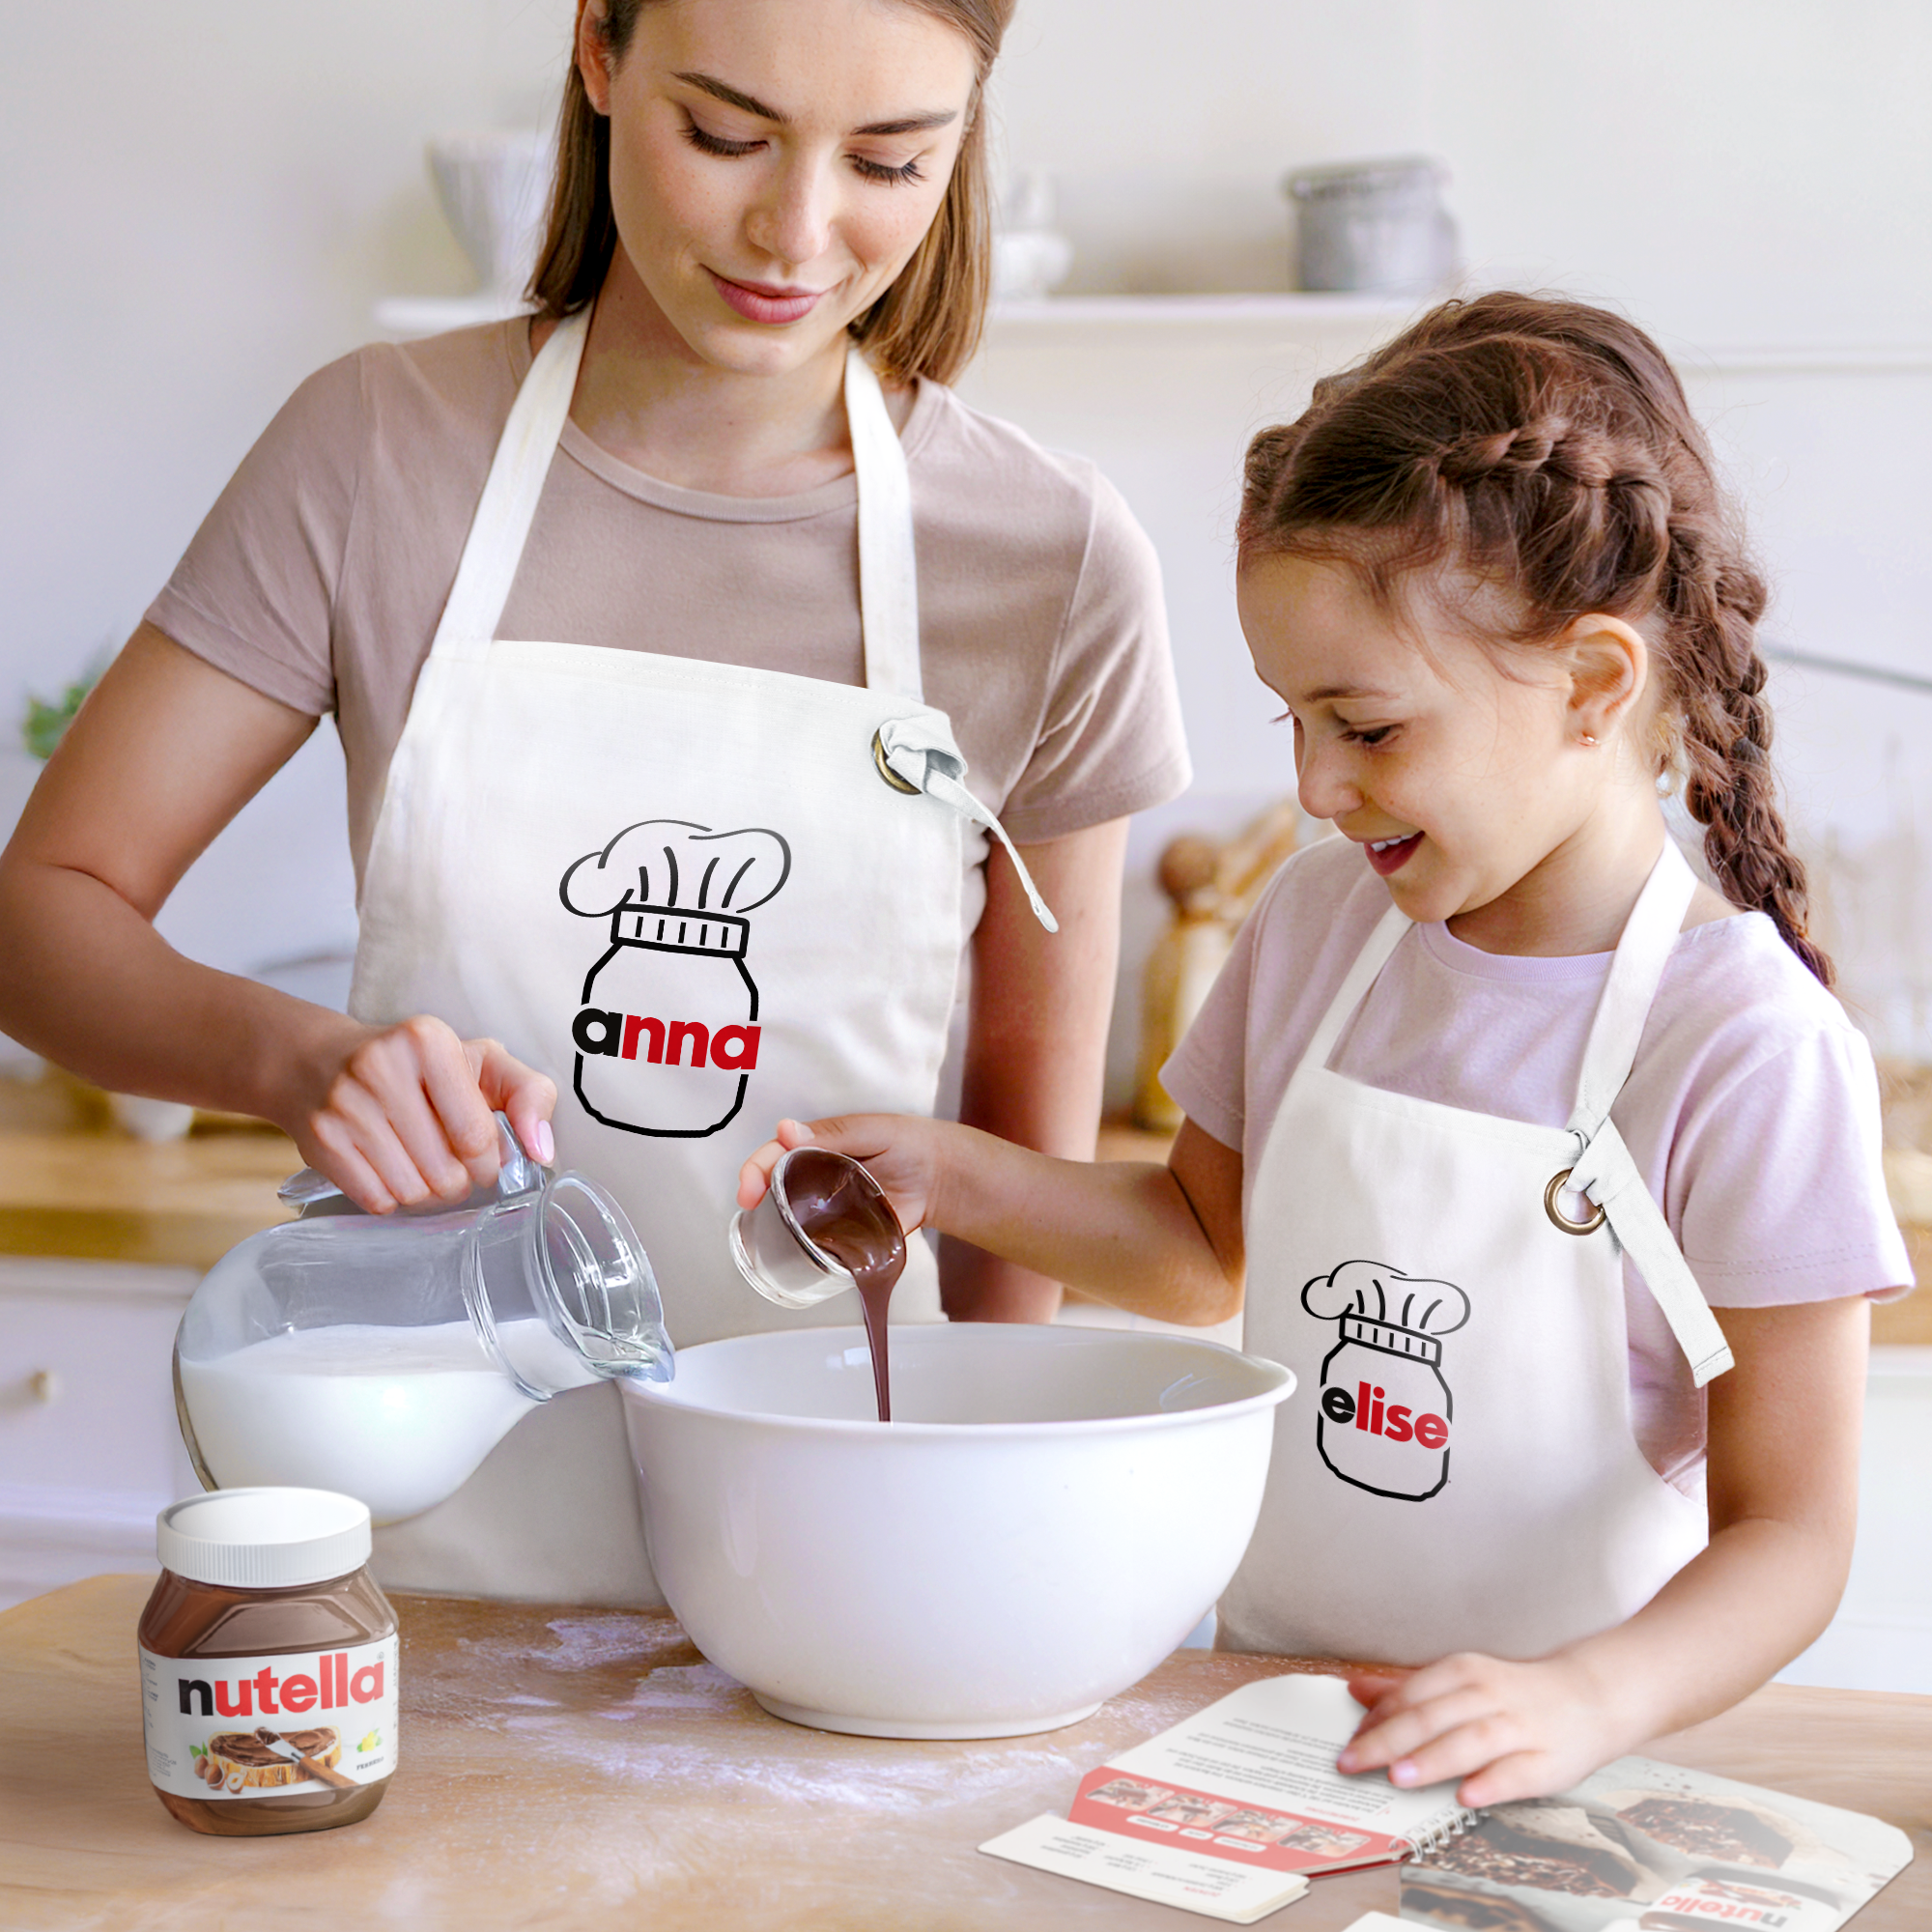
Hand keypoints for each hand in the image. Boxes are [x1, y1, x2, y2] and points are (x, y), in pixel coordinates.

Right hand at [291, 1014, 556, 1213]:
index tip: (485, 1154)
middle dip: (460, 1179)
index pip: (476, 1135)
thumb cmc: (417, 1066)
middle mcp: (381, 1068)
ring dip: (428, 1192)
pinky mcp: (321, 1141)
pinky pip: (378, 1201)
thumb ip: (529, 1094)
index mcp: (429, 1041)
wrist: (320, 1062)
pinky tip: (392, 1169)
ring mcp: (345, 1106)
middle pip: (446, 1171)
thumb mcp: (482, 1062)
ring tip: (423, 1164)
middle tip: (452, 1160)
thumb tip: (542, 1150)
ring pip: (413, 1192)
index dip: (489, 1160)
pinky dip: (394, 1197)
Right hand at [736, 1113, 949, 1236]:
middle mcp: (815, 1178)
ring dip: (776, 1226)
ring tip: (769, 1232)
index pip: (774, 1156)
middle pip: (774, 1188)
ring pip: (790, 1219)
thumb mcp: (870, 1130)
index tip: (750, 1186)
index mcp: (817, 1147)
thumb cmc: (907, 1144)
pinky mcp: (844, 1234)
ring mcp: (827, 1208)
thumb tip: (787, 1131)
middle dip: (756, 1196)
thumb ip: (832, 1134)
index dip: (756, 1170)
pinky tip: (804, 1253)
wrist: (940, 1176)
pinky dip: (808, 1250)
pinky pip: (819, 1245)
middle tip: (749, 1206)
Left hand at [1336, 1652, 1633, 1807]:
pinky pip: (1516, 1774)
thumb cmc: (1511, 1693)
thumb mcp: (1459, 1680)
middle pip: (1431, 1717)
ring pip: (1469, 1742)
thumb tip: (1354, 1689)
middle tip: (1353, 1762)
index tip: (1346, 1742)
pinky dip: (1490, 1784)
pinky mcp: (1547, 1762)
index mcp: (1463, 1672)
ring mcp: (1519, 1728)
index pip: (1411, 1695)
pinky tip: (1466, 1796)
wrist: (1589, 1698)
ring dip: (1432, 1759)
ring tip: (1398, 1777)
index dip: (1376, 1720)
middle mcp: (1488, 1695)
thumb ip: (1407, 1688)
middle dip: (1388, 1741)